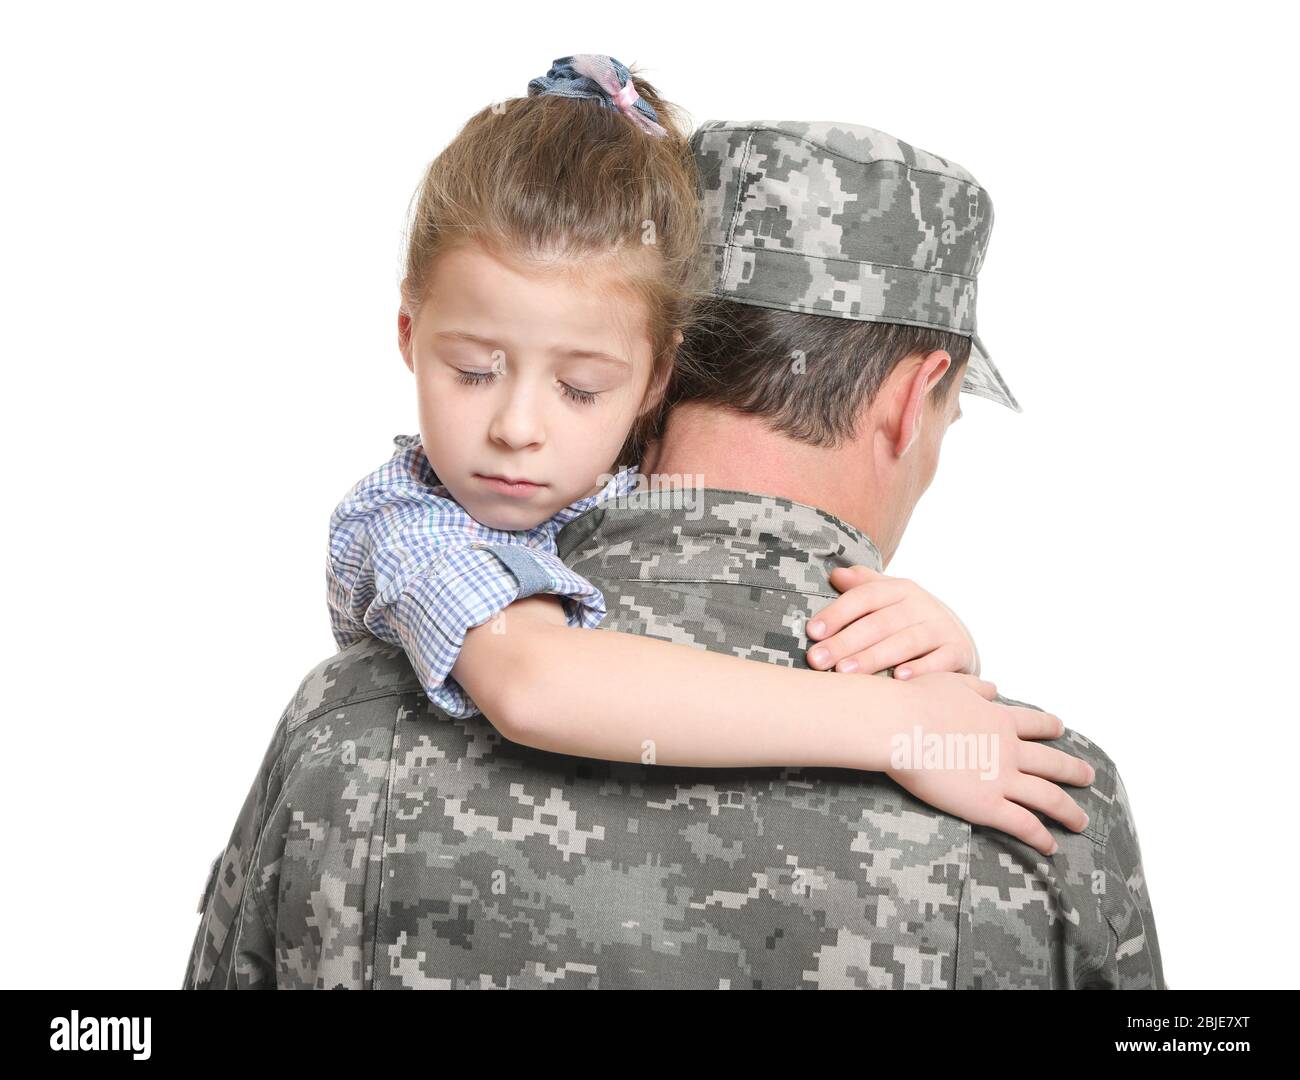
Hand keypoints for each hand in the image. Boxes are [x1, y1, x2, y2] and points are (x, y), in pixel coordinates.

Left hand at [806, 565, 978, 678]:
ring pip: (906, 642)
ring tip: (845, 672)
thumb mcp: (890, 598)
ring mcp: (943, 627)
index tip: (812, 632)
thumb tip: (836, 574)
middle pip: (880, 622)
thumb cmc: (910, 620)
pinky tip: (898, 679)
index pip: (864, 596)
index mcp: (900, 589)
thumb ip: (864, 585)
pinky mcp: (960, 651)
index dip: (837, 613)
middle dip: (846, 641)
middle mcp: (922, 604)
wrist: (959, 638)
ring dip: (874, 657)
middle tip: (818, 660)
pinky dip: (921, 669)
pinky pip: (940, 660)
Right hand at [884, 673, 1092, 856]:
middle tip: (1088, 777)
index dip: (1050, 727)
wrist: (901, 726)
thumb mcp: (951, 682)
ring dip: (1068, 811)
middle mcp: (1009, 749)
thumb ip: (976, 687)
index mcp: (998, 718)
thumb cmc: (916, 701)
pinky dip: (1041, 837)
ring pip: (1048, 798)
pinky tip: (1050, 847)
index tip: (1060, 730)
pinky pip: (1023, 825)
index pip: (1035, 724)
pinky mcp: (987, 806)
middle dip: (1073, 771)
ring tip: (1081, 822)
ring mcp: (1001, 779)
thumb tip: (993, 688)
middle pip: (1052, 763)